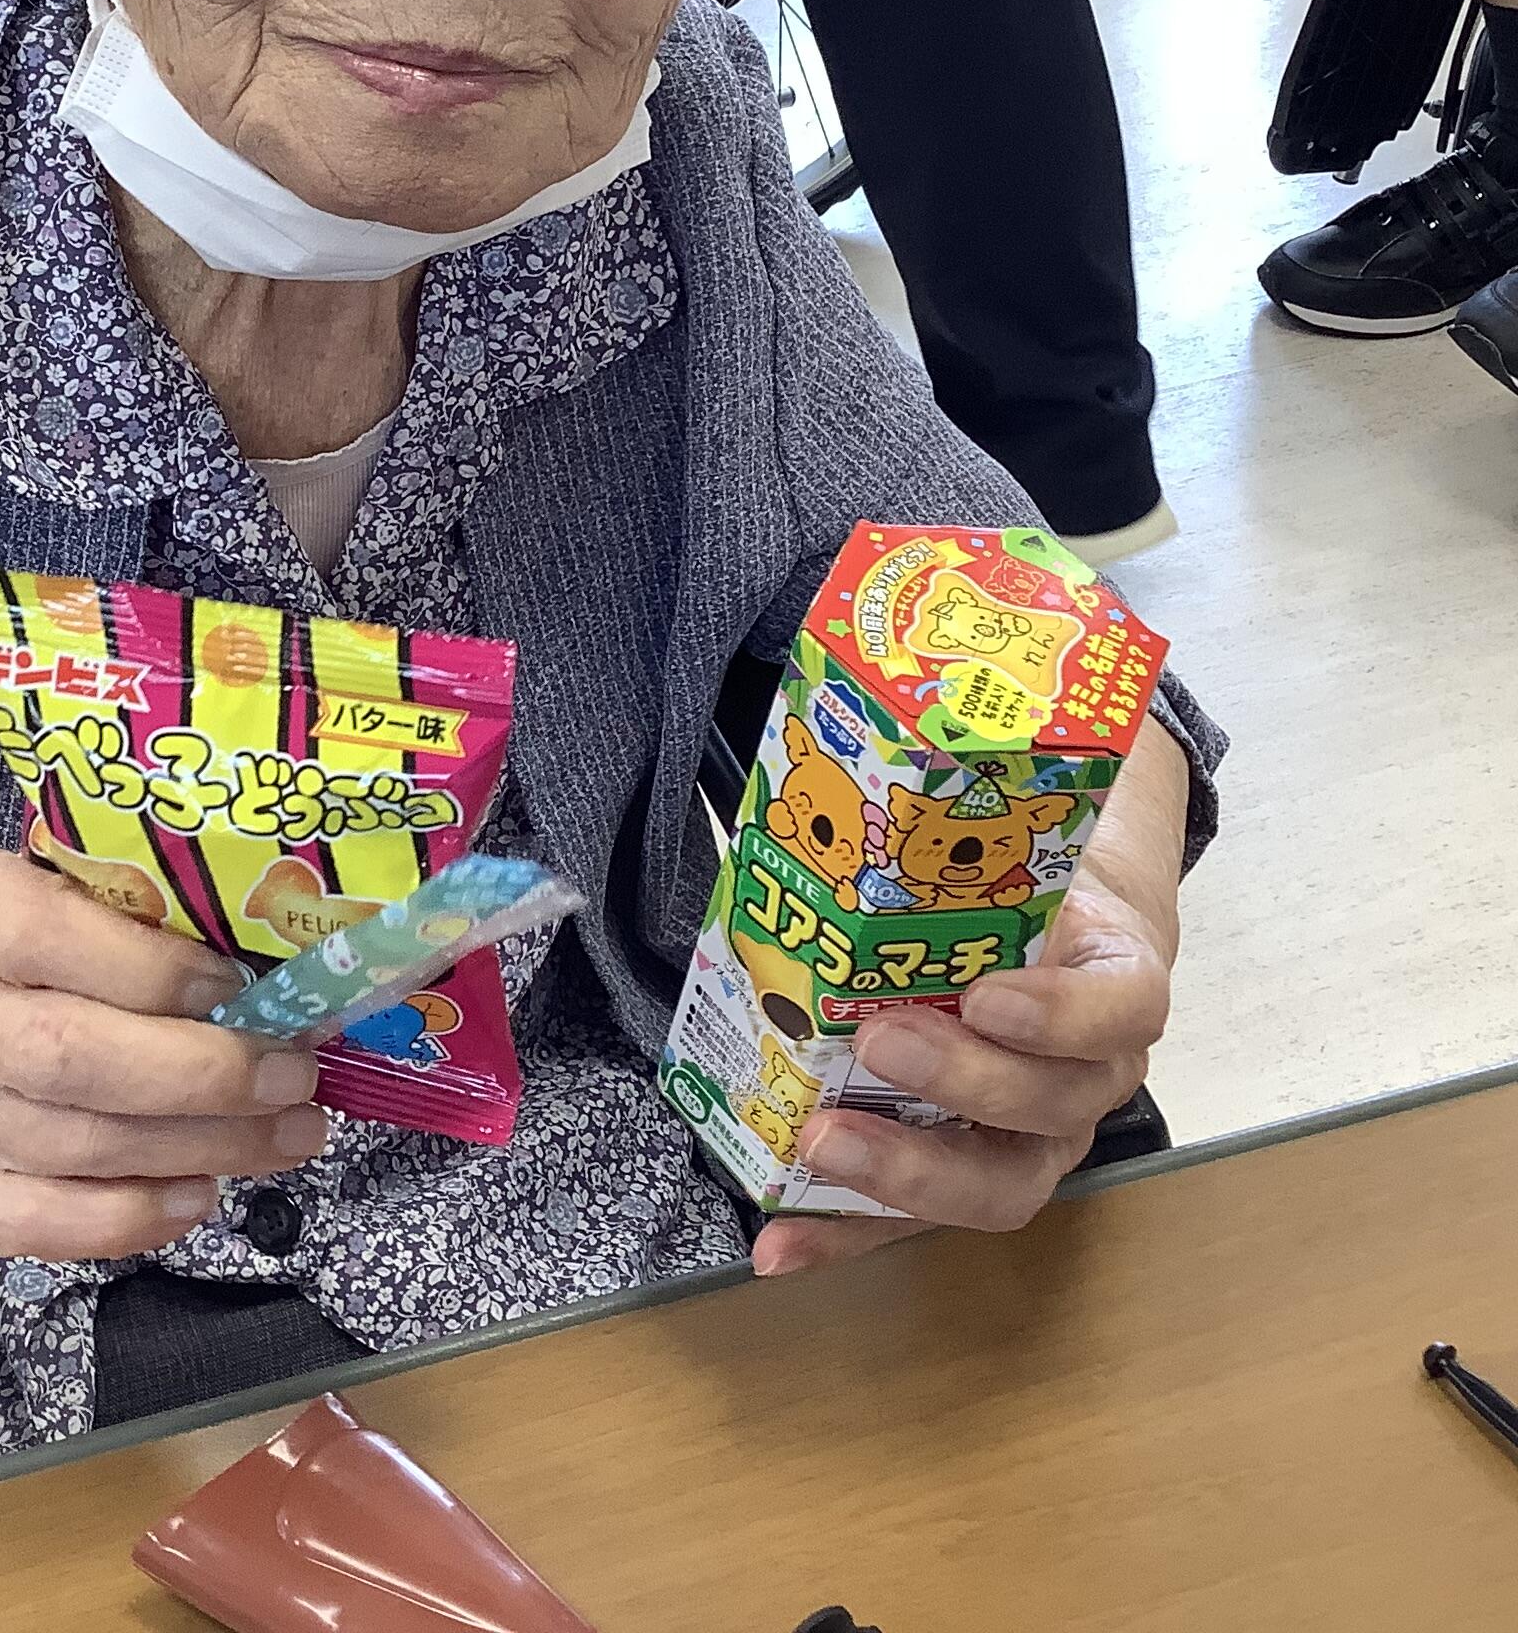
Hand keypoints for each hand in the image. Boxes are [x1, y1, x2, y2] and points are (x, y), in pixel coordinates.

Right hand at [0, 844, 326, 1261]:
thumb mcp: (36, 884)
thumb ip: (124, 904)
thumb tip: (270, 951)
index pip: (41, 933)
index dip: (148, 967)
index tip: (239, 982)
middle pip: (66, 1056)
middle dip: (200, 1072)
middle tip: (293, 1076)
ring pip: (70, 1146)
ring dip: (198, 1146)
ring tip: (287, 1133)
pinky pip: (35, 1224)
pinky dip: (128, 1219)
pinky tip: (201, 1193)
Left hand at [751, 718, 1188, 1277]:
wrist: (1052, 897)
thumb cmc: (1032, 851)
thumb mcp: (1033, 805)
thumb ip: (991, 760)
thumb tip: (913, 651)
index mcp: (1113, 973)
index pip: (1120, 1008)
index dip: (1062, 1013)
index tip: (992, 990)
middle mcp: (1084, 1067)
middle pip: (1053, 1111)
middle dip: (965, 1085)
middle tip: (882, 1038)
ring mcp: (1026, 1126)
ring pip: (995, 1180)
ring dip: (903, 1173)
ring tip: (819, 1147)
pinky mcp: (956, 1156)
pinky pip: (913, 1213)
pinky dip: (844, 1232)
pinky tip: (775, 1245)